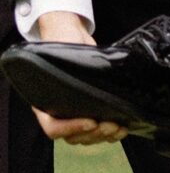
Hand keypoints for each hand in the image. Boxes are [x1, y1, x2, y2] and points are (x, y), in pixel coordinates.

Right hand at [33, 13, 125, 144]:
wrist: (71, 35)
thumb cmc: (62, 43)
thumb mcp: (60, 53)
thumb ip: (67, 66)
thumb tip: (84, 72)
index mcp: (44, 104)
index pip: (53, 128)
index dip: (72, 128)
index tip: (91, 121)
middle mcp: (57, 112)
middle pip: (72, 136)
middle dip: (93, 133)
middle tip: (110, 124)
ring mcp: (73, 112)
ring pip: (85, 137)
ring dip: (103, 136)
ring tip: (118, 127)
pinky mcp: (89, 110)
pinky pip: (96, 131)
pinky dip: (109, 134)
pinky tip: (122, 129)